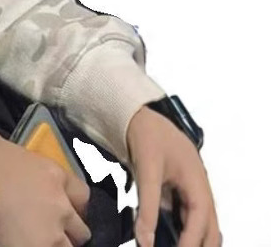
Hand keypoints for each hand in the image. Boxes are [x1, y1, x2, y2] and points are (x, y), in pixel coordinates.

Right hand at [0, 129, 91, 245]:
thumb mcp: (3, 145)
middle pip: (80, 227)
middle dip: (69, 229)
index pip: (82, 193)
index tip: (66, 206)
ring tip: (43, 241)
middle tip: (53, 228)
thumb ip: (17, 154)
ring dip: (58, 244)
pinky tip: (29, 244)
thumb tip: (8, 156)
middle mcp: (61, 203)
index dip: (74, 202)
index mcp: (54, 174)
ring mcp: (53, 229)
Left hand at [126, 106, 221, 246]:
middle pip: (209, 231)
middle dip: (198, 245)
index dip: (191, 243)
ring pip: (199, 226)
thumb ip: (146, 207)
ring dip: (191, 240)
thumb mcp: (147, 171)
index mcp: (198, 185)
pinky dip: (180, 231)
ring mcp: (192, 192)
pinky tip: (164, 239)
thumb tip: (144, 241)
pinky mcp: (180, 191)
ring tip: (168, 245)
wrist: (139, 115)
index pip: (201, 224)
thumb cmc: (148, 137)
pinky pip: (186, 217)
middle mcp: (200, 191)